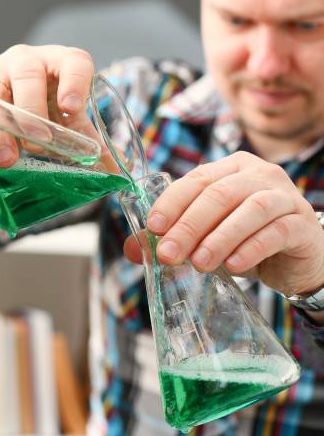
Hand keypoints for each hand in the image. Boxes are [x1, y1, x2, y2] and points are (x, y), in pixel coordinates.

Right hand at [0, 44, 94, 166]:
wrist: (6, 100)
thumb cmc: (43, 107)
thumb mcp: (65, 118)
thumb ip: (86, 140)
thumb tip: (113, 172)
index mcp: (59, 63)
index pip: (73, 63)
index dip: (75, 83)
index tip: (73, 109)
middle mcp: (24, 61)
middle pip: (27, 77)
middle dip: (31, 113)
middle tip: (36, 143)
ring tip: (6, 159)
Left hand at [123, 152, 323, 296]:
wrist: (296, 260)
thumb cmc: (244, 240)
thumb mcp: (205, 237)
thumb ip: (171, 238)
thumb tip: (133, 249)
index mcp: (230, 168)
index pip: (196, 180)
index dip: (172, 203)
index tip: (153, 228)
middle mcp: (259, 175)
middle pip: (219, 194)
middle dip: (189, 225)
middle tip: (168, 254)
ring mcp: (285, 196)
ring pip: (249, 210)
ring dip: (219, 238)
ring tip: (199, 263)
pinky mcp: (302, 224)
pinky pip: (275, 232)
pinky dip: (251, 249)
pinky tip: (233, 266)